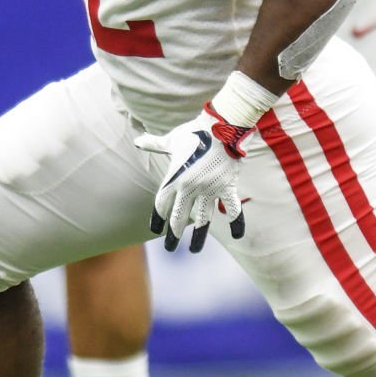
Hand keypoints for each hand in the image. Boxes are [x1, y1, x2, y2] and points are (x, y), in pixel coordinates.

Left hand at [133, 107, 251, 251]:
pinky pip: (232, 208)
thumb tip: (138, 140)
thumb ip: (156, 144)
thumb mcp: (172, 140)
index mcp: (175, 178)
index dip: (157, 218)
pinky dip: (236, 222)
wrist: (222, 126)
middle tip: (171, 248)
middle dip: (174, 234)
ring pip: (203, 219)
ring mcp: (209, 188)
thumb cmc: (195, 132)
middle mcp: (190, 187)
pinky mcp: (227, 186)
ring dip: (198, 236)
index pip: (162, 204)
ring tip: (194, 250)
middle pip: (179, 216)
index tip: (156, 230)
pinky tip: (237, 235)